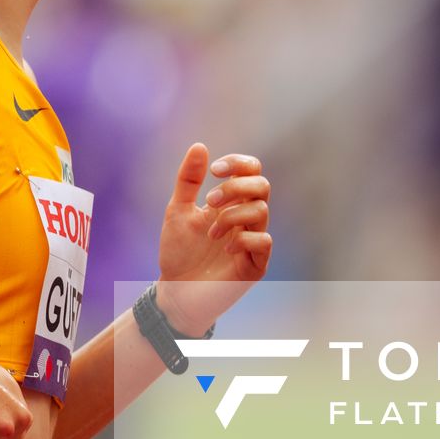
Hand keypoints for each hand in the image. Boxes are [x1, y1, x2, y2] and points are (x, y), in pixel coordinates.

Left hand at [156, 143, 271, 334]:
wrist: (175, 291)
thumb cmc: (178, 252)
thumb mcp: (178, 210)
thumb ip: (188, 181)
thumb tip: (200, 146)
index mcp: (231, 202)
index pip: (251, 171)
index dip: (238, 163)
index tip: (215, 170)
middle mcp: (246, 218)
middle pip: (261, 186)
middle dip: (235, 187)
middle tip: (209, 201)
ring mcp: (253, 241)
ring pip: (261, 210)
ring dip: (232, 215)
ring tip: (211, 233)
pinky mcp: (256, 265)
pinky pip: (264, 241)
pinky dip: (244, 238)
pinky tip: (225, 248)